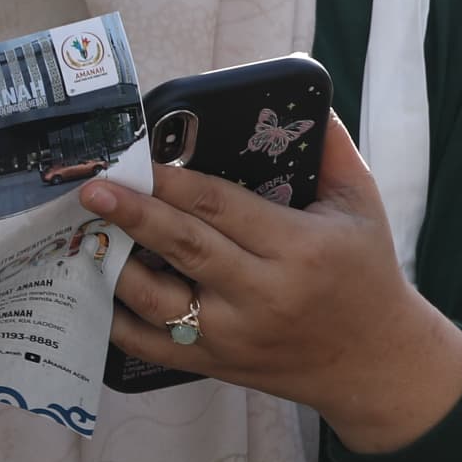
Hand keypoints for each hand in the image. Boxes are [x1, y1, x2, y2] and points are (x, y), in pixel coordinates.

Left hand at [81, 114, 461, 452]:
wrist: (376, 363)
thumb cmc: (365, 272)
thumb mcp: (361, 205)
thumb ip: (332, 149)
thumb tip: (297, 99)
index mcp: (298, 248)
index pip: (222, 207)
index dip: (173, 182)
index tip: (136, 160)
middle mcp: (262, 294)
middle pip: (184, 248)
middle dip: (133, 215)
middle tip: (93, 189)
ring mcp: (233, 335)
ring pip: (156, 300)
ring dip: (114, 265)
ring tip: (85, 233)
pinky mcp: (215, 363)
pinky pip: (151, 345)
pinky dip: (116, 319)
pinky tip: (94, 288)